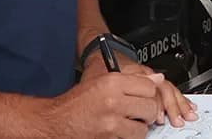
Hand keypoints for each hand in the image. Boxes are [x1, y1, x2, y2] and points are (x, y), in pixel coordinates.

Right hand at [81, 61, 197, 127]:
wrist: (54, 123)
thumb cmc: (76, 104)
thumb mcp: (101, 83)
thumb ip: (130, 80)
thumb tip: (157, 78)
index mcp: (112, 82)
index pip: (149, 86)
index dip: (148, 93)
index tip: (144, 97)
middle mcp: (113, 101)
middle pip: (150, 107)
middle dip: (146, 113)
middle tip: (137, 114)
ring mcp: (111, 123)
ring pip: (143, 128)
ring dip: (137, 129)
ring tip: (126, 124)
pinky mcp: (109, 138)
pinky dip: (126, 138)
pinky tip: (118, 132)